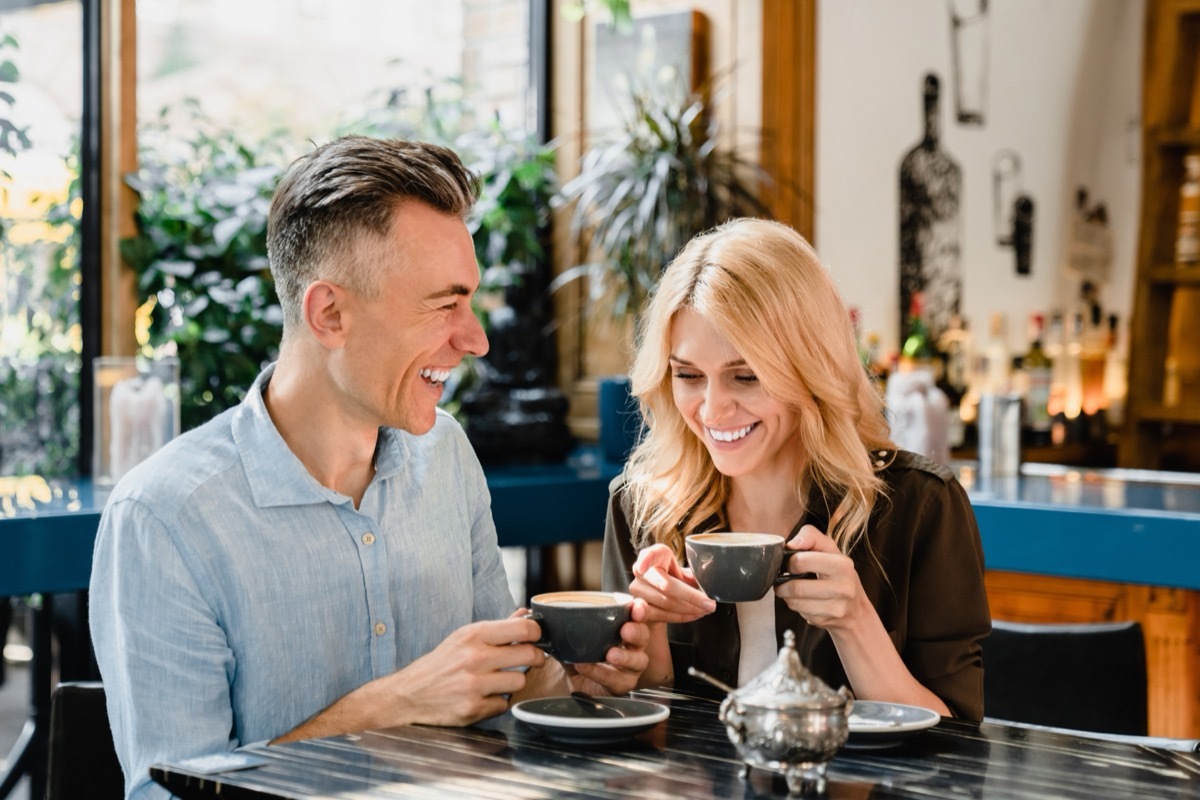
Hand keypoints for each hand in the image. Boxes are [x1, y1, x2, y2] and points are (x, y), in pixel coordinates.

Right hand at [377, 615, 546, 726]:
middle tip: (532, 660)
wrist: (408, 694)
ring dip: (513, 682)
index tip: (536, 638)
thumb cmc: (440, 663)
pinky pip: (504, 704)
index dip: (537, 634)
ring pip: (520, 682)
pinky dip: (496, 702)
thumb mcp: (464, 637)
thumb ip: (498, 627)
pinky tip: (483, 696)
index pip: (524, 629)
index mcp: (473, 635)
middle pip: (529, 655)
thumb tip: (525, 615)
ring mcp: (474, 685)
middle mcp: (474, 658)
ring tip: (498, 680)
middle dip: (536, 658)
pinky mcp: (473, 709)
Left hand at [569, 599, 650, 695]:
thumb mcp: (574, 638)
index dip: (640, 611)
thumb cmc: (582, 656)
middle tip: (625, 629)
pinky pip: (614, 680)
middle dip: (636, 632)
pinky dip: (599, 672)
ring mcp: (630, 668)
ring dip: (624, 656)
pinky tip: (585, 666)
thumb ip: (563, 625)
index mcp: (624, 630)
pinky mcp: (621, 685)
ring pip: (637, 661)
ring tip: (610, 654)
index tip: (636, 607)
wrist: (576, 683)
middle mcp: (632, 648)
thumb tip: (535, 614)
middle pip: (643, 638)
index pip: (638, 617)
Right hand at [629, 544, 715, 624]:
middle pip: (666, 584)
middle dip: (691, 596)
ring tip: (705, 610)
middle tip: (710, 604)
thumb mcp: (685, 573)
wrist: (661, 596)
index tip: (643, 567)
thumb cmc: (675, 580)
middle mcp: (641, 571)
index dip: (646, 560)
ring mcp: (637, 589)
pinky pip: (660, 614)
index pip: (650, 554)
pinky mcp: (638, 607)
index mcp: (656, 556)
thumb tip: (709, 571)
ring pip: (665, 602)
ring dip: (689, 609)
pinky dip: (680, 616)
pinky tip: (694, 615)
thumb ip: (694, 573)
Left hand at [774, 524, 870, 630]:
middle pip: (795, 587)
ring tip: (790, 589)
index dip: (789, 562)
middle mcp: (843, 588)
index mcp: (842, 565)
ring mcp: (836, 608)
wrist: (856, 608)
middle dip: (782, 583)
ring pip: (794, 602)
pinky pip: (799, 613)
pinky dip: (796, 606)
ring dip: (786, 595)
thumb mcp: (830, 549)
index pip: (802, 561)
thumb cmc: (838, 573)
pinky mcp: (826, 621)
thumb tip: (792, 544)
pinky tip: (803, 600)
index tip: (789, 563)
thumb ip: (811, 536)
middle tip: (782, 579)